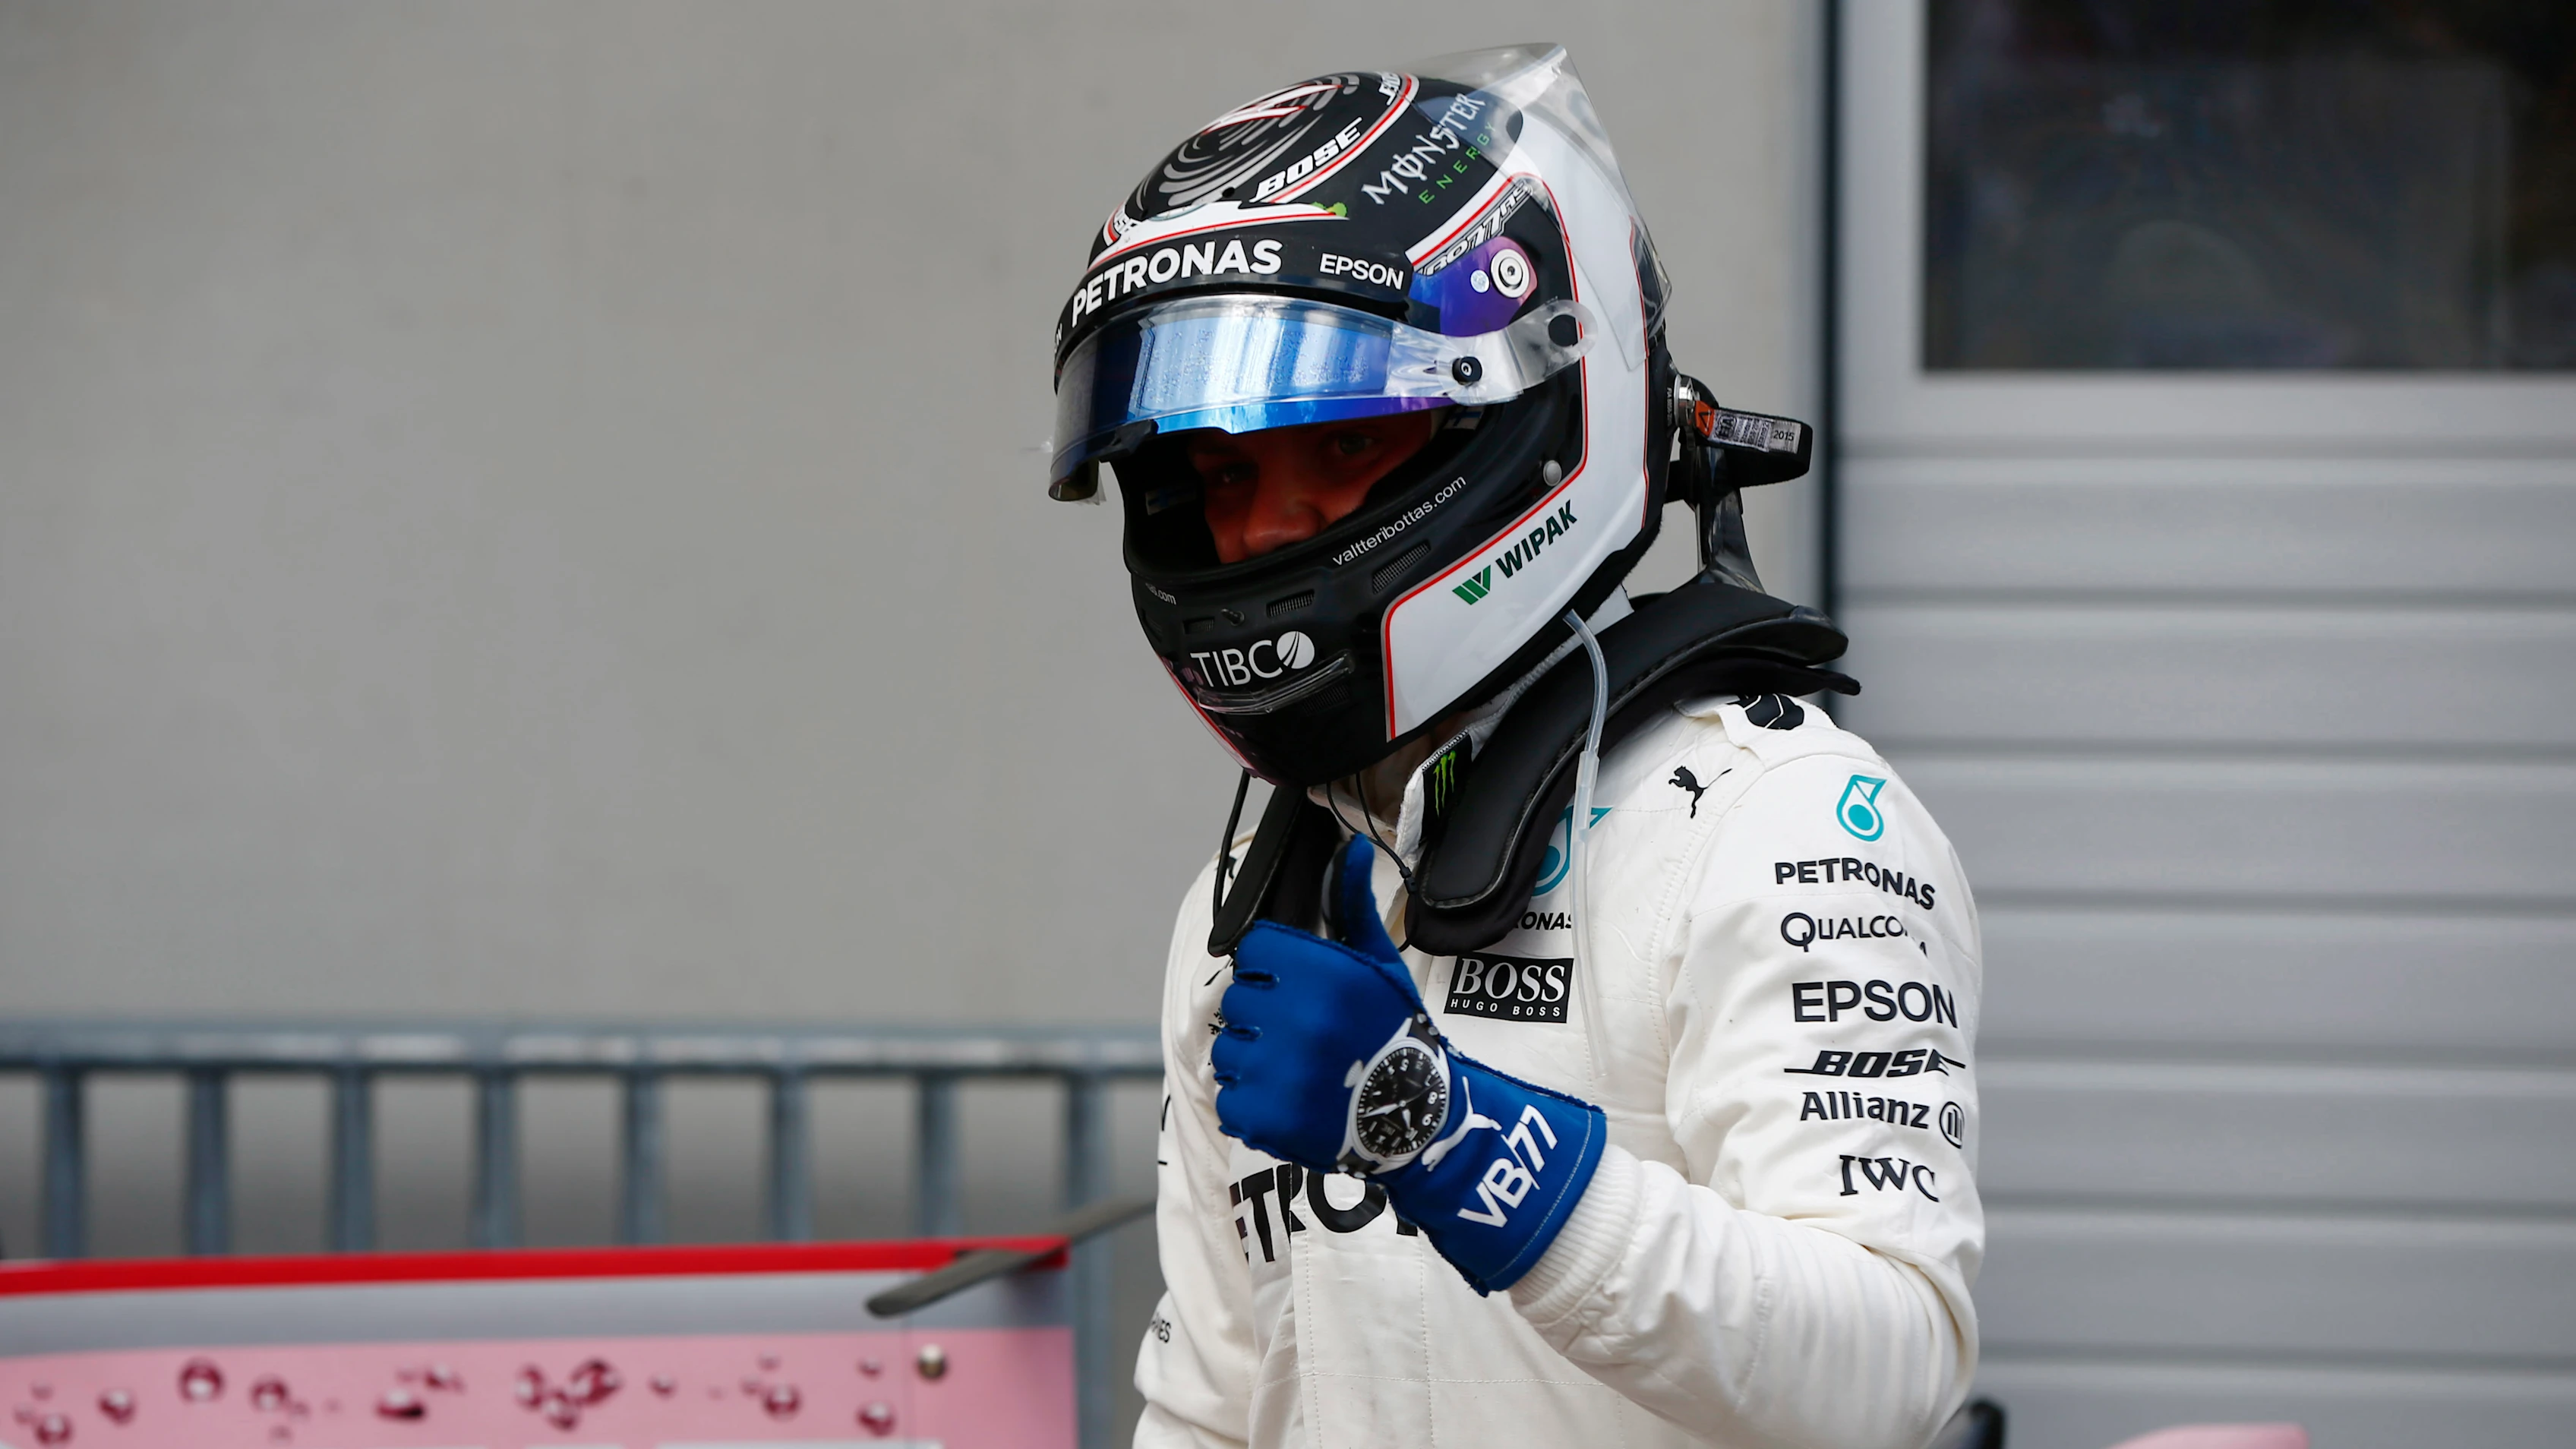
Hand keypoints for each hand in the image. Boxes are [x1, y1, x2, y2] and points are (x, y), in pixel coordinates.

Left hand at [1212, 836, 1606, 1293]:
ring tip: (1298, 1070)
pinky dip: (1251, 1104)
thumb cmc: (1395, 1033)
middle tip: (1303, 1036)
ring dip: (1253, 1061)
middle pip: (1237, 1000)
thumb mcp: (1380, 963)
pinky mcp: (1266, 1116)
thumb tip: (1353, 847)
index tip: (1298, 990)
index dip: (1274, 969)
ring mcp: (1279, 1071)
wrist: (1417, 1117)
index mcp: (1325, 974)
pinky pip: (1229, 1098)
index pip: (1255, 950)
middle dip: (1263, 1016)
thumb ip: (1354, 905)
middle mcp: (1300, 1019)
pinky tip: (1289, 1100)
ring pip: (1227, 1050)